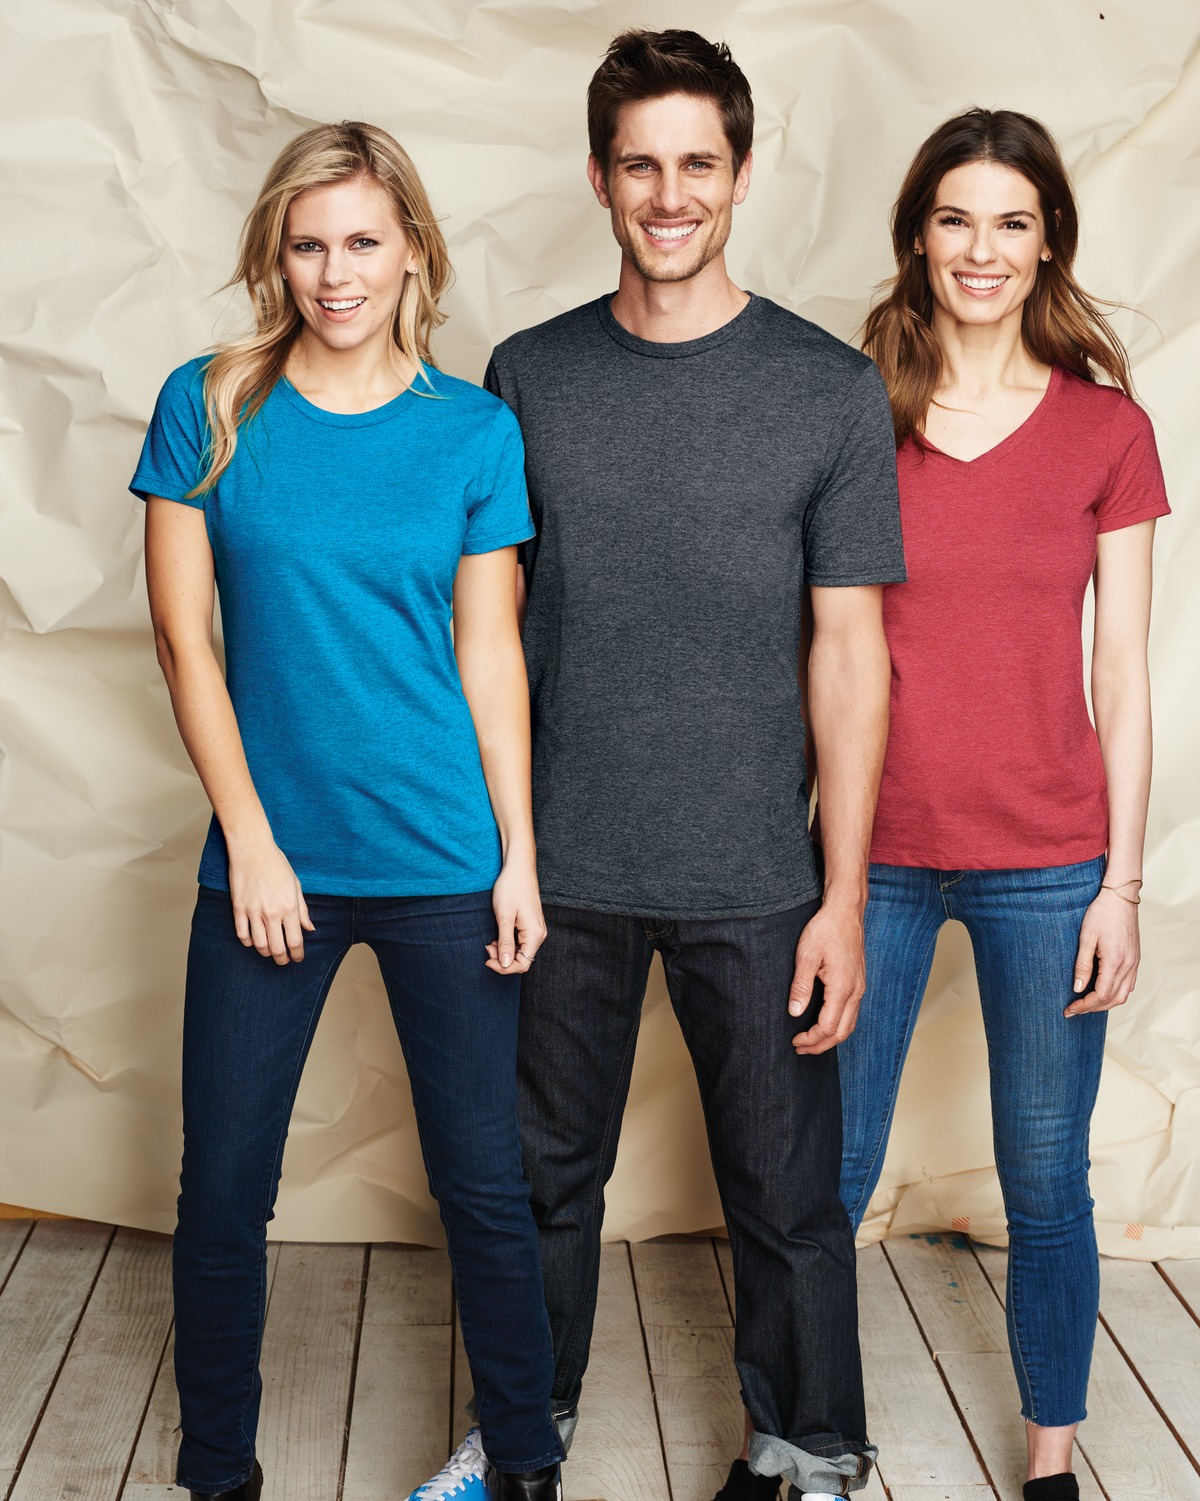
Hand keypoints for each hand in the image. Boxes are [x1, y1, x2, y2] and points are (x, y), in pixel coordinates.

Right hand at [227, 836, 314, 964]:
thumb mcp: (296, 885)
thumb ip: (302, 910)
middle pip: (277, 948)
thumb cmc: (277, 864)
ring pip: (259, 945)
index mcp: (289, 906)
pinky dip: (248, 942)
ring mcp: (253, 911)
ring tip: (270, 952)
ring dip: (266, 952)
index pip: (295, 941)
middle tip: (284, 961)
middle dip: (282, 959)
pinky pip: (242, 934)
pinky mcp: (238, 908)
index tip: (298, 958)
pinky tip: (253, 941)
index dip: (297, 954)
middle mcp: (272, 912)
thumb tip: (309, 929)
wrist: (252, 849)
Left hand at [485, 856, 546, 974]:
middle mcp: (539, 934)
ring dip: (504, 951)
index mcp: (535, 934)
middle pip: (522, 960)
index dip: (504, 967)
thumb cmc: (511, 888)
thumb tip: (505, 964)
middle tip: (486, 947)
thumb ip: (506, 942)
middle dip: (503, 959)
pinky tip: (497, 936)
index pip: (523, 964)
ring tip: (490, 941)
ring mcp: (536, 929)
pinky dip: (508, 943)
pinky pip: (521, 942)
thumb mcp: (504, 917)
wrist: (518, 868)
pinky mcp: (531, 924)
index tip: (487, 959)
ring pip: (521, 951)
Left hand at [790, 901, 865, 1053]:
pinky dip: (839, 1025)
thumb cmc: (825, 929)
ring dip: (831, 1037)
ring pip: (850, 1025)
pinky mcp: (858, 982)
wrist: (845, 911)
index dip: (811, 1039)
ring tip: (810, 1041)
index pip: (829, 1027)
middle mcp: (855, 991)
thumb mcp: (806, 955)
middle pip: (842, 1032)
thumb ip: (800, 986)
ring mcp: (859, 987)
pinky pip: (852, 1013)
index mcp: (842, 988)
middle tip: (800, 1048)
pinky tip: (825, 1023)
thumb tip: (794, 1012)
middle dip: (821, 1045)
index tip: (795, 1041)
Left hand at [1065, 887, 1139, 1015]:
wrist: (1120, 897)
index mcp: (1115, 961)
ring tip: (1086, 1004)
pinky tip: (1103, 991)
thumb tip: (1078, 988)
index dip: (1085, 1006)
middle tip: (1074, 1009)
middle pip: (1114, 999)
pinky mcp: (1135, 958)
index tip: (1070, 1009)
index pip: (1101, 995)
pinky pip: (1129, 984)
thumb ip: (1083, 965)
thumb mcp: (1086, 938)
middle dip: (1093, 1008)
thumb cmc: (1101, 913)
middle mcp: (1129, 965)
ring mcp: (1134, 962)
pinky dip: (1116, 993)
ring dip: (1105, 1003)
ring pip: (1123, 995)